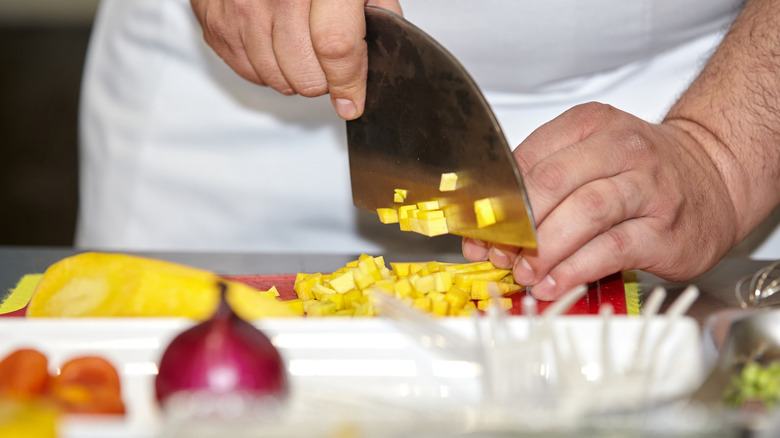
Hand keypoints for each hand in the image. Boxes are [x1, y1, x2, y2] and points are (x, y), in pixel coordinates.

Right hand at [190, 0, 401, 119]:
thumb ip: (376, 10)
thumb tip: (381, 53)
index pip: (335, 47)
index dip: (348, 82)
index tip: (352, 101)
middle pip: (304, 74)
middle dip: (322, 79)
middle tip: (325, 60)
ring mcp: (241, 8)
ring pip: (276, 80)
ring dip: (294, 76)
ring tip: (299, 49)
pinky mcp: (215, 21)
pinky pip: (249, 72)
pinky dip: (266, 69)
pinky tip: (274, 44)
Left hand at [463, 102, 737, 299]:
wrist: (712, 178)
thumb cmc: (640, 171)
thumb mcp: (588, 157)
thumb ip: (538, 186)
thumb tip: (485, 234)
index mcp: (590, 124)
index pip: (527, 159)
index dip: (496, 199)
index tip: (478, 228)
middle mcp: (622, 149)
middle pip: (551, 183)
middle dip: (517, 225)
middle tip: (500, 253)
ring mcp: (648, 187)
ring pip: (584, 212)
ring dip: (545, 248)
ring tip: (525, 272)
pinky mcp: (665, 229)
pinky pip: (612, 248)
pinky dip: (576, 269)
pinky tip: (555, 282)